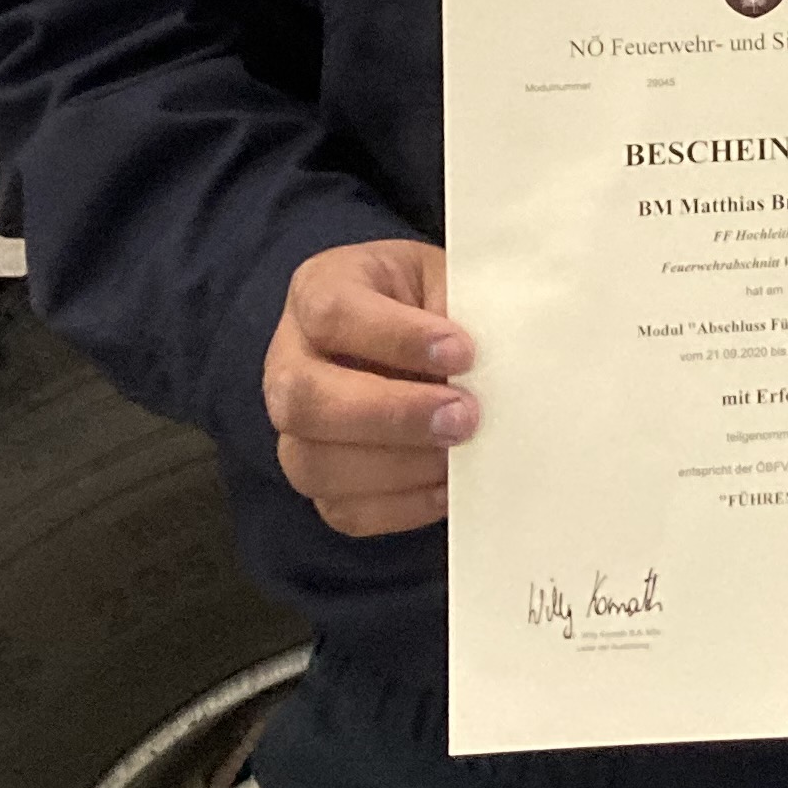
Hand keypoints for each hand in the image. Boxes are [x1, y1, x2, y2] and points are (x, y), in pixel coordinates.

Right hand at [263, 238, 476, 536]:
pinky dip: (401, 506)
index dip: (397, 338)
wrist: (422, 336)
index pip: (333, 313)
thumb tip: (497, 363)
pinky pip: (343, 509)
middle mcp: (290, 360)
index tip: (463, 353)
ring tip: (460, 456)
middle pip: (305, 399)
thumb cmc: (433, 303)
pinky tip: (448, 487)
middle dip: (391, 415)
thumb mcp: (447, 278)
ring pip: (314, 463)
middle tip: (465, 416)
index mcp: (320, 289)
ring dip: (398, 468)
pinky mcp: (319, 477)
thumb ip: (462, 310)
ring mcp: (296, 427)